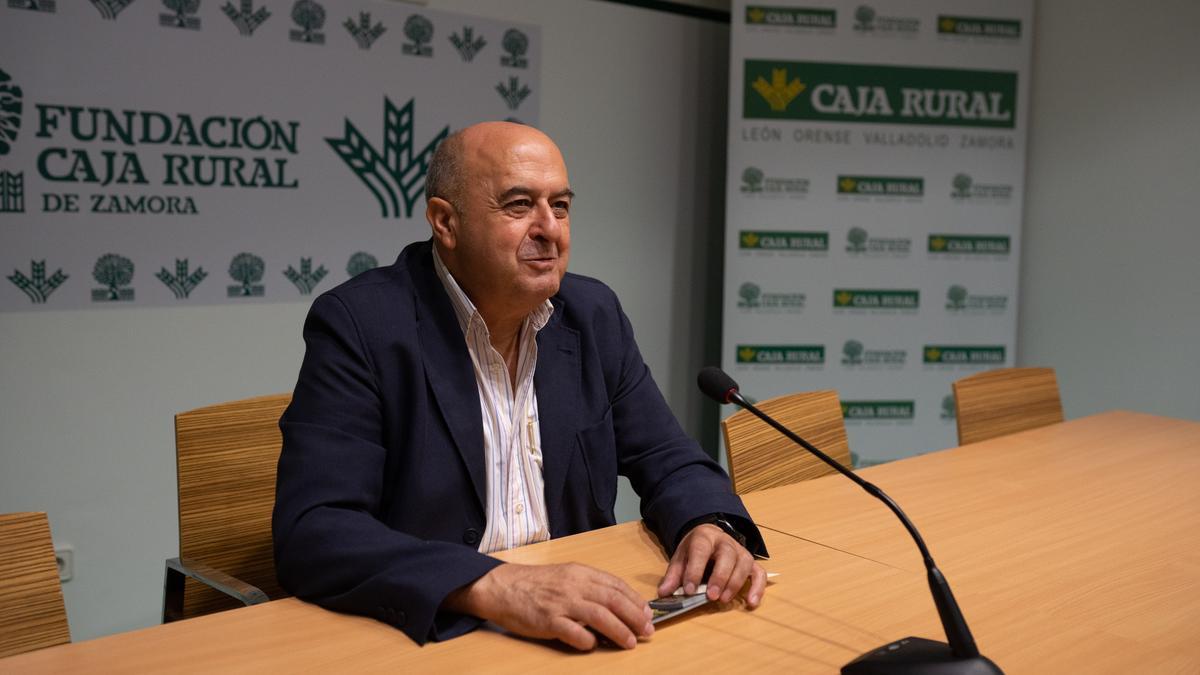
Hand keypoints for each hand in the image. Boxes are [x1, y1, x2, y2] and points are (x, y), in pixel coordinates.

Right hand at [444, 562, 653, 649]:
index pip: (616, 585)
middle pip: (613, 600)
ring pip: (600, 616)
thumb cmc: (535, 583)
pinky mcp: (548, 620)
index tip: (647, 613)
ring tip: (631, 642)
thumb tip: (617, 604)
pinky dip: (588, 640)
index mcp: (580, 573)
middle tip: (648, 630)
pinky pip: (574, 632)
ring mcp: (561, 603)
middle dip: (634, 616)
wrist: (502, 586)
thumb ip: (589, 586)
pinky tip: (593, 645)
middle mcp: (574, 585)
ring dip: (619, 631)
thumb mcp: (566, 575)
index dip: (635, 600)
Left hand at [657, 523, 765, 606]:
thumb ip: (673, 575)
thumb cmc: (695, 550)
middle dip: (720, 577)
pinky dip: (758, 588)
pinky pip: (759, 573)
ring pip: (744, 563)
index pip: (700, 550)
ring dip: (735, 583)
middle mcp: (725, 541)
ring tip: (724, 600)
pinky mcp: (750, 562)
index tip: (689, 590)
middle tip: (711, 596)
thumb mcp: (680, 557)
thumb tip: (664, 592)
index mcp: (704, 537)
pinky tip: (751, 602)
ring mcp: (740, 551)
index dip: (694, 570)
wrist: (710, 537)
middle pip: (727, 555)